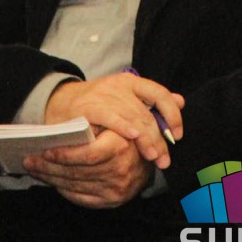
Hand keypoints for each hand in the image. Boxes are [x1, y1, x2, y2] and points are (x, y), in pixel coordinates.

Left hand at [24, 129, 154, 207]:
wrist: (150, 155)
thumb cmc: (126, 133)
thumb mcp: (114, 121)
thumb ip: (92, 126)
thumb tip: (62, 131)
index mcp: (121, 147)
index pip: (88, 155)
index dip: (65, 155)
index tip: (45, 150)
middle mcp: (120, 172)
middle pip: (77, 172)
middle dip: (50, 167)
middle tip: (30, 160)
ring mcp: (117, 189)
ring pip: (76, 186)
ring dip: (52, 178)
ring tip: (36, 169)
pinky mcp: (113, 201)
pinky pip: (82, 198)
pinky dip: (65, 190)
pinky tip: (52, 181)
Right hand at [44, 73, 183, 167]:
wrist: (60, 103)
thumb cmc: (96, 105)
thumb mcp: (125, 99)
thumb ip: (151, 101)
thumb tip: (181, 101)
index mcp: (131, 82)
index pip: (159, 93)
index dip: (171, 114)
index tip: (177, 135)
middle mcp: (119, 85)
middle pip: (147, 112)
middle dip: (158, 138)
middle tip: (165, 159)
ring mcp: (104, 94)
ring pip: (132, 116)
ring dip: (145, 139)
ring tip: (153, 157)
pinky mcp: (88, 106)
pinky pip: (110, 116)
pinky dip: (123, 126)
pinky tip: (132, 138)